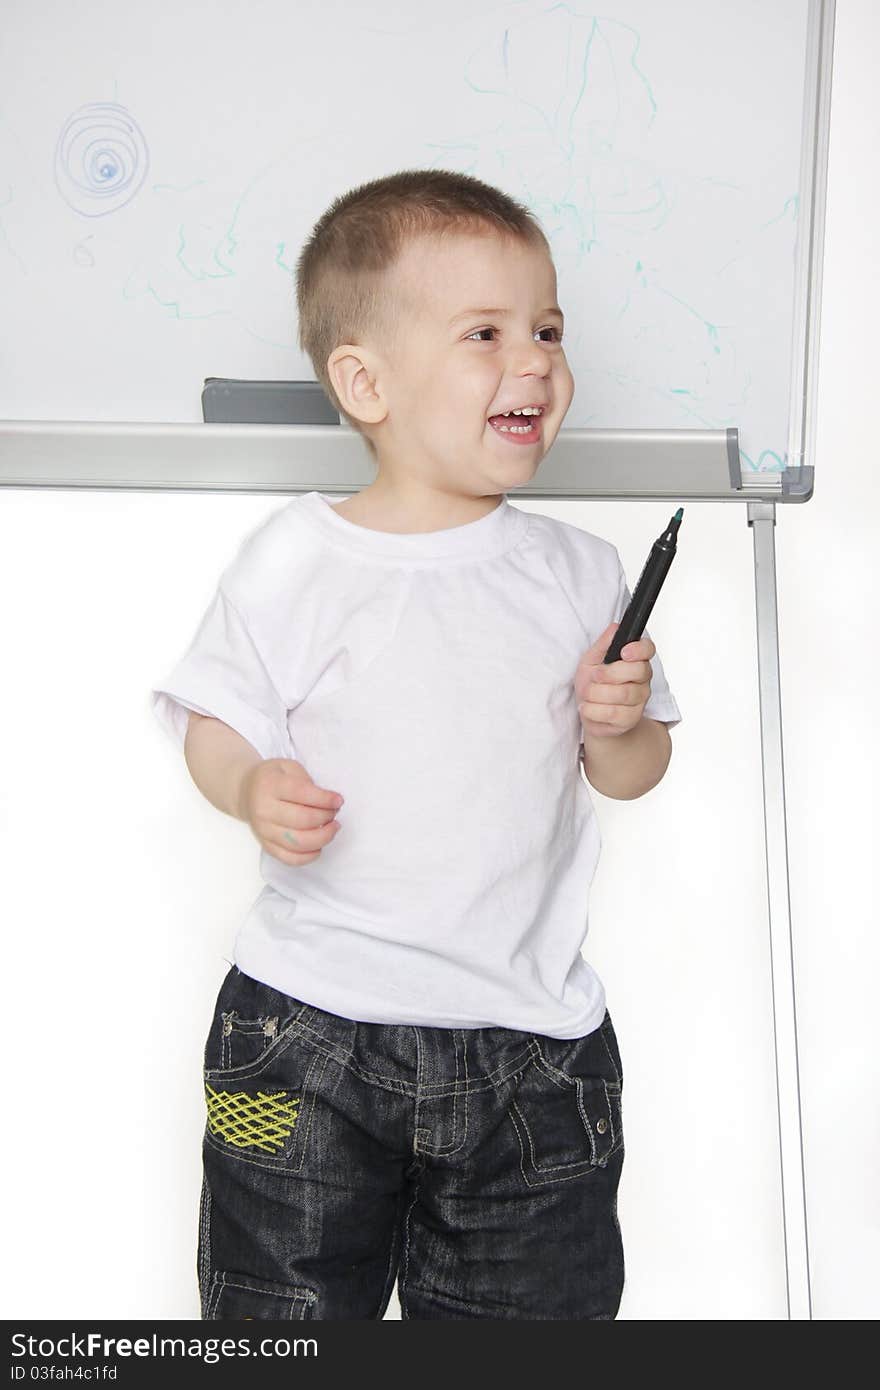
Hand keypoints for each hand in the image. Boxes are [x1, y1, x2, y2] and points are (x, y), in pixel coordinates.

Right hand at [239, 759, 343, 864]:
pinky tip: (319, 846)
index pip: (302, 794)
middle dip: (326, 817)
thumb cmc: (273, 778)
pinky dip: (309, 856)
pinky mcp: (266, 846)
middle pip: (303, 820)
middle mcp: (264, 809)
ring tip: (332, 828)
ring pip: (299, 843)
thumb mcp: (288, 767)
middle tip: (334, 812)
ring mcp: (263, 830)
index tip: (339, 800)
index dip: (325, 799)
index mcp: (269, 785)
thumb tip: (328, 802)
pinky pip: (290, 858)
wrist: (246, 791)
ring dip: (323, 838)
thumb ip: (307, 782)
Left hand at [574, 621, 655, 738]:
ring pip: (623, 693)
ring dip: (597, 693)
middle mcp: (642, 679)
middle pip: (638, 671)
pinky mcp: (631, 718)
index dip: (639, 649)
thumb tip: (615, 627)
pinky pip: (614, 713)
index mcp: (635, 660)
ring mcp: (639, 700)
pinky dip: (593, 710)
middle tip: (595, 676)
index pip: (648, 649)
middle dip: (610, 673)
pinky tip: (588, 707)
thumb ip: (603, 644)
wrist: (590, 714)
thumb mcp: (591, 660)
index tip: (624, 652)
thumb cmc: (592, 685)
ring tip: (587, 694)